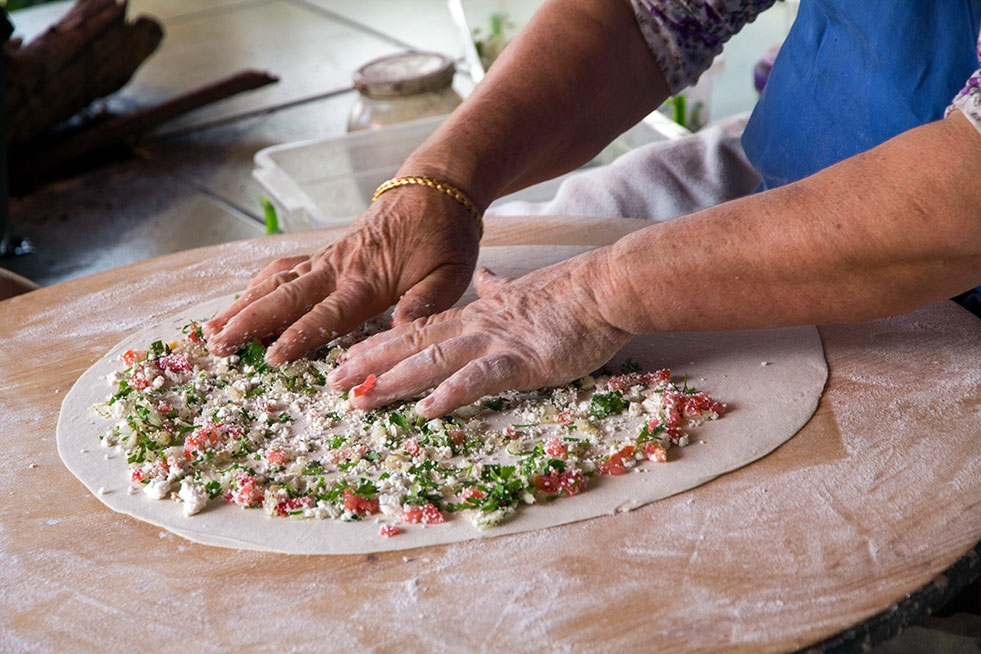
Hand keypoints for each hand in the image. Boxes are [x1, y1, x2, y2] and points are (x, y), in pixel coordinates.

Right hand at [203, 186, 479, 363]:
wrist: (436, 189)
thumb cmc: (445, 235)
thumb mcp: (452, 271)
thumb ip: (426, 302)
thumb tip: (399, 330)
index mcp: (370, 279)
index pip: (329, 312)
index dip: (300, 334)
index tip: (272, 356)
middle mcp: (341, 268)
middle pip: (288, 297)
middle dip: (251, 322)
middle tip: (218, 346)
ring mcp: (329, 258)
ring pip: (277, 283)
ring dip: (244, 306)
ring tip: (211, 330)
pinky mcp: (325, 253)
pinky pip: (284, 269)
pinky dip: (257, 285)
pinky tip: (238, 300)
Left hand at [327, 249, 632, 417]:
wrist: (604, 288)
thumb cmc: (570, 295)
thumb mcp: (521, 290)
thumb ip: (496, 288)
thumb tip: (485, 279)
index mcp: (476, 316)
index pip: (417, 330)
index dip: (379, 346)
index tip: (347, 359)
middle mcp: (475, 328)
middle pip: (412, 345)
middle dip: (370, 365)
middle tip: (333, 384)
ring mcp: (495, 343)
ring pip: (434, 361)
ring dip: (395, 380)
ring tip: (362, 399)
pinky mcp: (521, 360)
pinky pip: (479, 379)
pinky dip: (450, 394)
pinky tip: (426, 410)